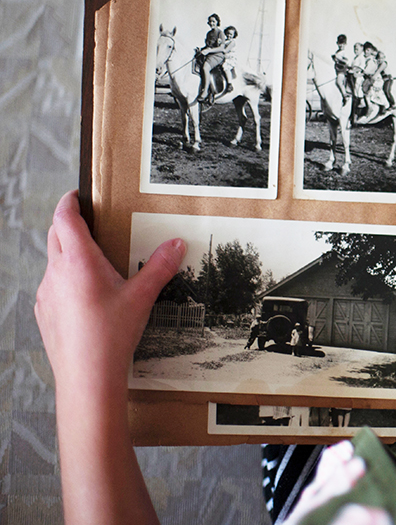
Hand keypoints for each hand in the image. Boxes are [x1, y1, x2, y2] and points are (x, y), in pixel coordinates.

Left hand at [34, 191, 185, 399]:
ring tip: (95, 263)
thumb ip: (161, 267)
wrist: (86, 377)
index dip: (69, 202)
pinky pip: (53, 286)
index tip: (77, 194)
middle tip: (90, 222)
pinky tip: (87, 296)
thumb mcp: (142, 297)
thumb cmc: (111, 335)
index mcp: (78, 261)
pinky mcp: (44, 313)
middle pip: (55, 235)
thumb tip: (176, 244)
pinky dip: (66, 280)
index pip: (64, 218)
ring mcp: (46, 294)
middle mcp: (56, 273)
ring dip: (68, 254)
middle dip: (68, 224)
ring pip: (53, 262)